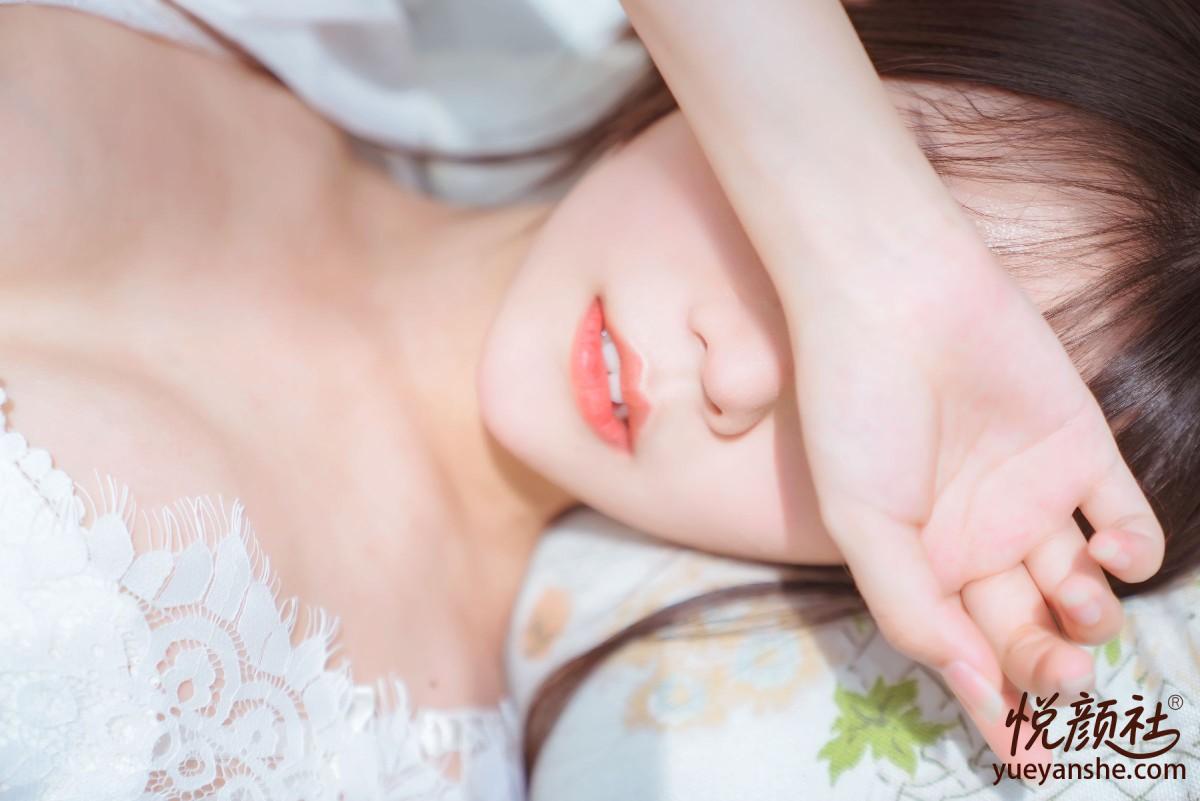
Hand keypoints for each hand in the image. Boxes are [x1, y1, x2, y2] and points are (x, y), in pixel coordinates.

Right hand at [789, 241, 1163, 763]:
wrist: (894, 299)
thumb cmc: (855, 409)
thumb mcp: (862, 522)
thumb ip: (913, 610)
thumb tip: (974, 691)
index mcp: (921, 562)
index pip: (965, 653)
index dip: (996, 714)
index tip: (1029, 766)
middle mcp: (980, 537)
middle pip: (1029, 631)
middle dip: (1049, 668)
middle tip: (1061, 677)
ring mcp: (1032, 495)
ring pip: (1082, 590)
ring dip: (1090, 615)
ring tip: (1074, 598)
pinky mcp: (1081, 450)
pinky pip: (1126, 521)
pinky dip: (1132, 552)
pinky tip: (1110, 551)